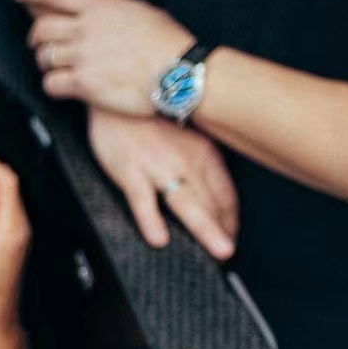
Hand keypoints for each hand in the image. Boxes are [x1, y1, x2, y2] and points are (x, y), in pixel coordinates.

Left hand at [17, 0, 194, 117]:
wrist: (178, 73)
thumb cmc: (168, 45)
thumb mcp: (141, 14)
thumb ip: (115, 13)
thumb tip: (108, 17)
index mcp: (101, 7)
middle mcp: (86, 28)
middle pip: (42, 29)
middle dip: (35, 38)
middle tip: (36, 46)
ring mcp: (82, 56)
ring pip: (44, 58)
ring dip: (46, 65)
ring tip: (56, 70)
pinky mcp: (83, 84)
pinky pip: (51, 85)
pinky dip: (53, 87)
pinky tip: (62, 89)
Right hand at [88, 109, 238, 259]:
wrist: (117, 96)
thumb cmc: (148, 119)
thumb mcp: (183, 137)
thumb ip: (196, 165)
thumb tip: (206, 195)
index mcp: (202, 153)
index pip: (224, 193)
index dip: (230, 220)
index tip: (230, 236)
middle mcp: (185, 161)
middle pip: (210, 202)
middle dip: (223, 230)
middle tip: (229, 253)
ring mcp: (157, 168)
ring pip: (186, 203)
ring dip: (205, 228)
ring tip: (217, 251)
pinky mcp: (130, 172)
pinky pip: (143, 201)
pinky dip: (151, 221)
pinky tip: (159, 239)